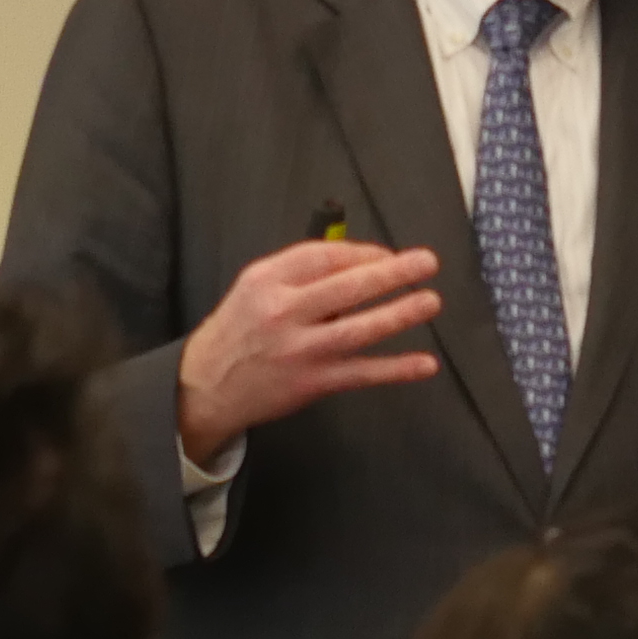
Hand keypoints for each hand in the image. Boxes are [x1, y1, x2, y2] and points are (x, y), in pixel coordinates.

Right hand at [178, 238, 441, 462]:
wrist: (206, 385)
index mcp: (268, 279)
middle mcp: (283, 311)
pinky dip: (396, 369)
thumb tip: (361, 262)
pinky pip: (362, 373)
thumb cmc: (240, 329)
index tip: (389, 255)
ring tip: (431, 301)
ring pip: (359, 329)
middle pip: (347, 286)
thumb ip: (300, 272)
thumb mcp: (256, 287)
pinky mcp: (312, 383)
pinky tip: (425, 364)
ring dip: (400, 314)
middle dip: (392, 273)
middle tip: (428, 262)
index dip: (365, 253)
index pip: (326, 257)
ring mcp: (300, 350)